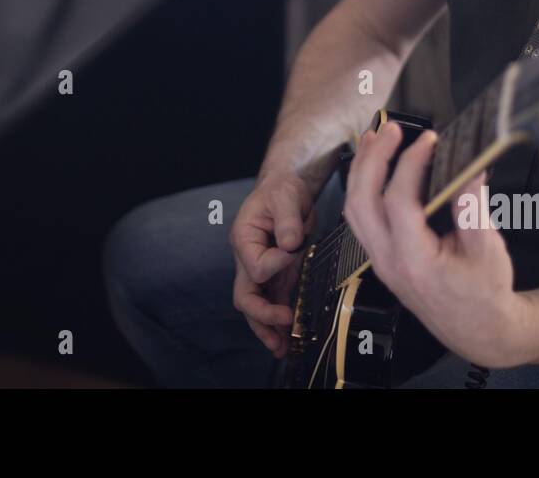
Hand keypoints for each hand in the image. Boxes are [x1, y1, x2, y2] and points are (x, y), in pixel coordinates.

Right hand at [230, 173, 316, 357]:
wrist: (286, 190)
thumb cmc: (280, 190)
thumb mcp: (285, 195)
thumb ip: (287, 219)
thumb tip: (291, 244)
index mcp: (244, 238)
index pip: (256, 266)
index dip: (277, 264)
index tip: (294, 249)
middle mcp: (248, 259)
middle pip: (245, 295)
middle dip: (261, 315)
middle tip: (282, 324)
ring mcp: (261, 271)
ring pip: (256, 306)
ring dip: (267, 328)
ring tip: (281, 348)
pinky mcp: (276, 277)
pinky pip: (273, 303)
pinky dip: (278, 323)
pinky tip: (287, 339)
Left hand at [342, 122, 537, 368]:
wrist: (480, 331)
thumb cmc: (486, 295)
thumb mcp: (489, 249)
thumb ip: (473, 206)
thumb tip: (468, 166)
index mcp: (416, 261)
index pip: (398, 202)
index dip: (410, 165)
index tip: (428, 141)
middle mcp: (389, 262)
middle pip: (362, 202)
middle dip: (373, 159)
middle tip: (391, 130)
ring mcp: (380, 261)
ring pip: (353, 210)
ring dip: (361, 170)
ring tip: (374, 139)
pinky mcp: (381, 257)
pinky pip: (359, 219)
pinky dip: (362, 188)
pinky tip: (373, 168)